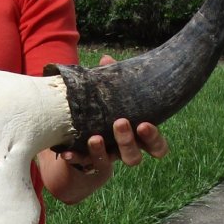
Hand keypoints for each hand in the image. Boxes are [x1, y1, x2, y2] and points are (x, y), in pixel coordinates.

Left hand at [60, 54, 168, 174]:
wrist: (84, 138)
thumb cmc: (107, 111)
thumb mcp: (111, 97)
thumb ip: (112, 82)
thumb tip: (106, 59)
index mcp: (138, 137)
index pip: (156, 146)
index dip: (153, 139)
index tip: (144, 124)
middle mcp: (124, 151)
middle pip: (133, 156)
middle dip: (127, 140)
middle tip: (119, 122)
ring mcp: (106, 159)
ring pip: (110, 162)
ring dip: (102, 151)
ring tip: (94, 137)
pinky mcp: (86, 162)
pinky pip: (81, 164)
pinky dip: (75, 158)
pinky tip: (66, 153)